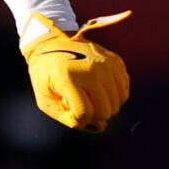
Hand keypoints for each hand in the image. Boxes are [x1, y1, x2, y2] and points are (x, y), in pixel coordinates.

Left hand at [22, 12, 129, 132]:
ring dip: (106, 106)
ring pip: (118, 102)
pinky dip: (115, 95)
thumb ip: (66, 117)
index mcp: (69, 78)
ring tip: (92, 98)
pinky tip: (101, 90)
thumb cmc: (45, 73)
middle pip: (105, 110)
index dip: (80, 122)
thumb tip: (100, 127)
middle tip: (83, 106)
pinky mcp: (114, 60)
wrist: (51, 42)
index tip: (74, 116)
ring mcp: (105, 63)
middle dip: (94, 116)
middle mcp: (90, 70)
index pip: (85, 113)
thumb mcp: (45, 98)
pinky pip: (124, 89)